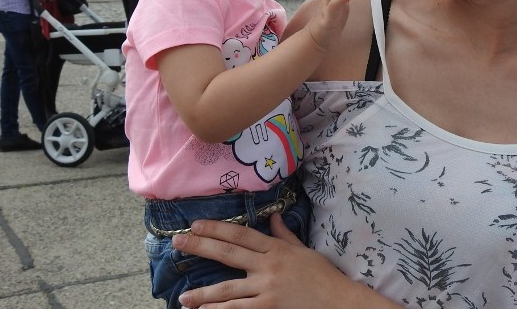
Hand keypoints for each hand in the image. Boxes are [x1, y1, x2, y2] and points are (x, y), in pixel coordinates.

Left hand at [174, 215, 363, 308]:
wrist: (338, 300)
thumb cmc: (322, 275)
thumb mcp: (304, 250)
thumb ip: (285, 235)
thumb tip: (273, 217)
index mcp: (276, 248)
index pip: (241, 235)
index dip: (217, 228)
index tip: (195, 225)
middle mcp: (269, 265)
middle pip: (228, 254)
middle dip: (201, 247)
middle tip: (178, 242)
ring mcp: (267, 288)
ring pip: (228, 289)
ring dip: (203, 294)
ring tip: (183, 297)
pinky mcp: (268, 307)